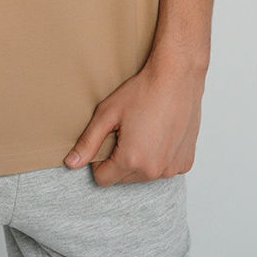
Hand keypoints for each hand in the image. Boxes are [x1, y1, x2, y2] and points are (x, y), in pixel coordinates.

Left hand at [63, 54, 206, 186]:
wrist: (177, 77)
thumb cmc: (143, 91)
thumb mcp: (107, 113)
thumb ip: (88, 142)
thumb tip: (70, 163)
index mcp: (132, 161)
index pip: (103, 179)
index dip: (99, 161)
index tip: (107, 140)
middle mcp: (154, 171)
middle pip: (124, 178)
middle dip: (120, 160)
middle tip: (126, 131)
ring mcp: (172, 169)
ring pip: (145, 175)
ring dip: (141, 160)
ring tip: (144, 130)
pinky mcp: (186, 162)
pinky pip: (165, 168)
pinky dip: (161, 156)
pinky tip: (161, 133)